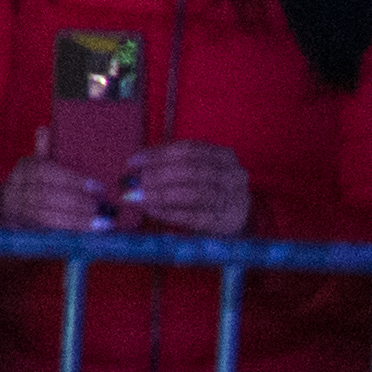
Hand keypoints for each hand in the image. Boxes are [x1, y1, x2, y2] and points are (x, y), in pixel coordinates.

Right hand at [0, 154, 109, 235]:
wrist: (5, 213)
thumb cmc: (33, 187)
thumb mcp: (36, 168)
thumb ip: (44, 152)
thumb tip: (44, 129)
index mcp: (23, 170)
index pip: (44, 171)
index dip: (71, 179)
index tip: (98, 187)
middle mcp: (14, 190)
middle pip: (44, 195)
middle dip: (76, 202)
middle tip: (103, 208)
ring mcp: (15, 213)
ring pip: (44, 217)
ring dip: (75, 221)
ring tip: (102, 224)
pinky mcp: (21, 233)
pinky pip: (44, 234)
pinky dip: (67, 235)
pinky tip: (88, 237)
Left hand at [121, 142, 254, 238]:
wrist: (239, 217)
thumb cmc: (210, 189)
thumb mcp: (197, 171)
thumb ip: (170, 165)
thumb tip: (135, 166)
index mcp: (224, 156)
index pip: (188, 149)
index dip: (157, 154)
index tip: (133, 162)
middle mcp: (233, 175)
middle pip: (191, 170)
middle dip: (157, 175)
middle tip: (133, 182)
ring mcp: (232, 200)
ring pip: (193, 194)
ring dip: (160, 194)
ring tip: (137, 196)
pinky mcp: (224, 222)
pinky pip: (192, 216)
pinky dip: (167, 212)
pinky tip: (150, 210)